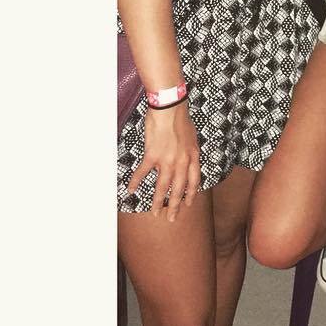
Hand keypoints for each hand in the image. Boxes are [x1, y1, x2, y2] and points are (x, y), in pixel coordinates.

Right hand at [125, 100, 200, 219]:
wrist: (170, 108)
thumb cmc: (181, 118)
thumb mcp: (192, 137)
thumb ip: (189, 151)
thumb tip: (187, 158)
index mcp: (193, 156)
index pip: (194, 180)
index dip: (192, 194)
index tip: (189, 204)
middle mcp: (182, 161)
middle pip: (180, 189)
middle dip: (176, 205)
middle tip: (172, 217)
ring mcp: (167, 160)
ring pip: (163, 186)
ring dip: (158, 201)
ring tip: (156, 212)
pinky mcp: (153, 156)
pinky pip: (143, 173)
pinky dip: (136, 182)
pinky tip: (131, 190)